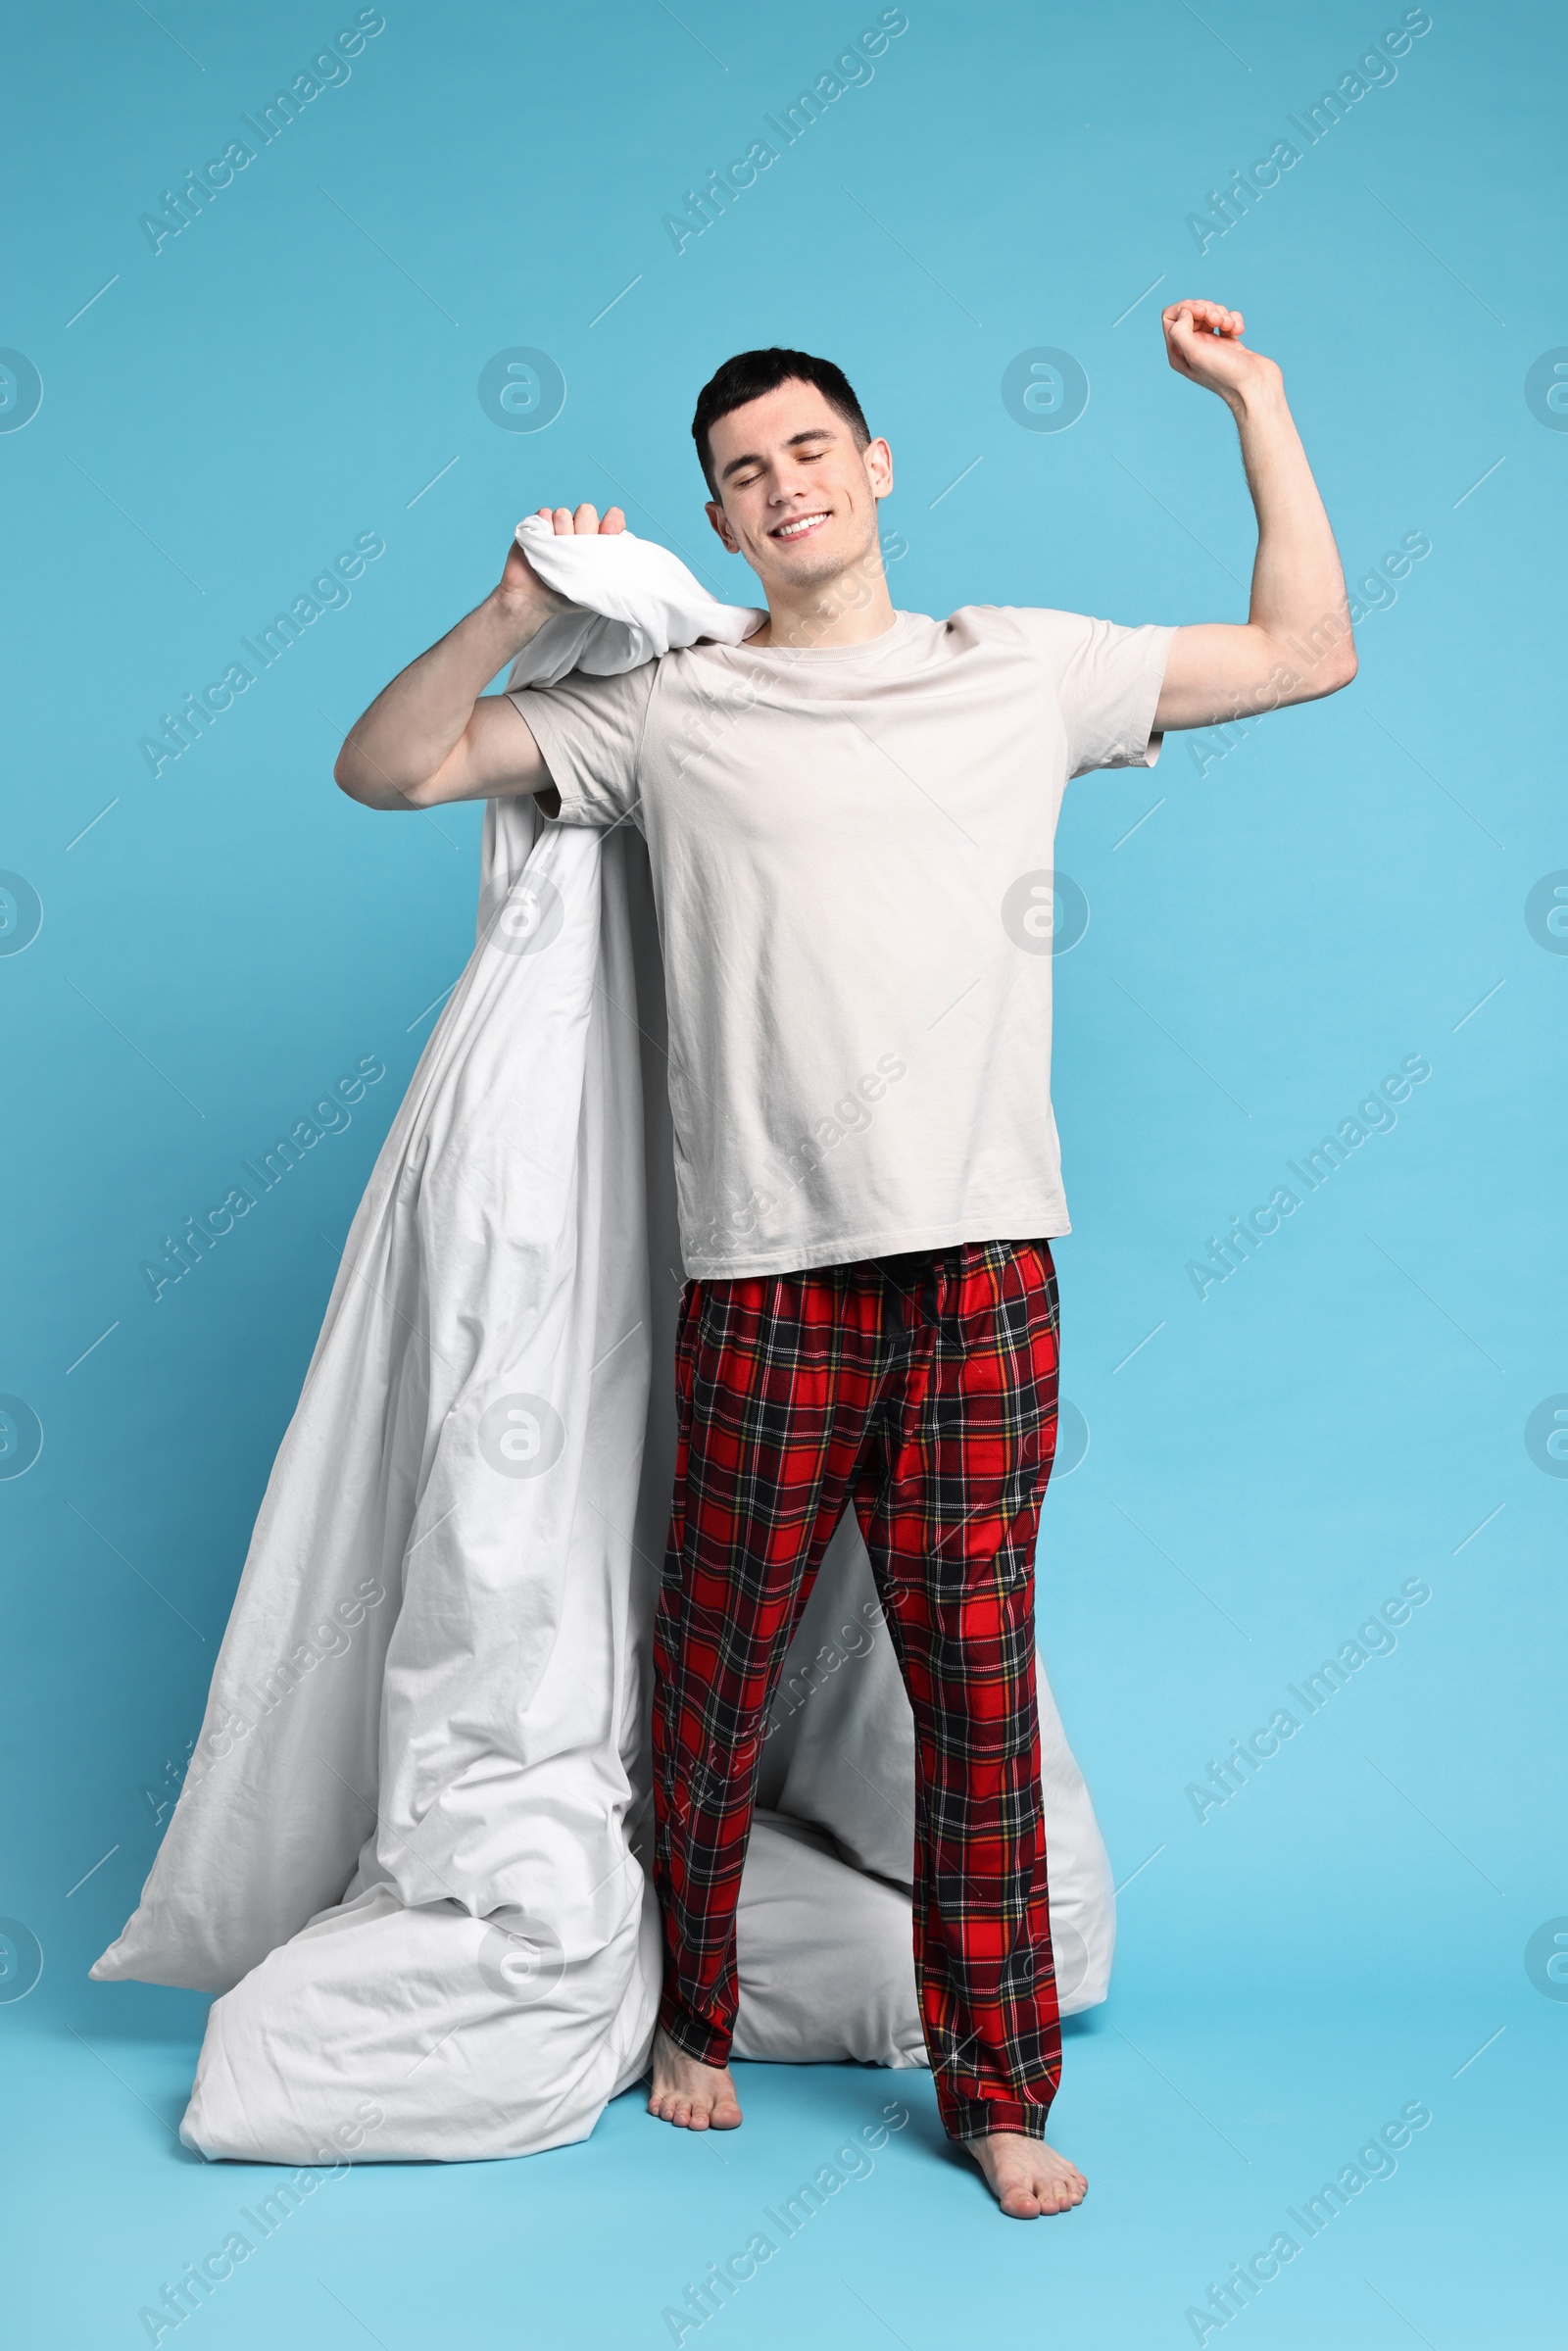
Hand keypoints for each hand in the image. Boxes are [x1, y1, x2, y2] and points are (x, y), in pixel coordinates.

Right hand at [497, 501, 626, 617]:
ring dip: (561, 534)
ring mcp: (558, 527)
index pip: (613, 520)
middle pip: (587, 511)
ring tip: (557, 557)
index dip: (612, 522)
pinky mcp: (538, 526)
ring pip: (564, 514)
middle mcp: (579, 530)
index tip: (609, 533)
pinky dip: (544, 528)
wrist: (534, 602)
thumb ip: (612, 572)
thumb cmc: (566, 598)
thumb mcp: (596, 590)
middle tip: (577, 554)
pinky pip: (544, 514)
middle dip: (583, 530)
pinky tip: (543, 545)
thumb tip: (631, 563)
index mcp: (597, 543)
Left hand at [1162, 299, 1281, 409]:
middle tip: (1216, 320)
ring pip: (1211, 313)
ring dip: (1222, 314)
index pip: (1170, 317)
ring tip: (1229, 328)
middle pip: (1191, 311)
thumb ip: (1180, 331)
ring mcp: (1211, 345)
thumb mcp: (1195, 353)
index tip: (1201, 313)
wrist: (1255, 388)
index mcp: (1178, 353)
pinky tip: (1239, 331)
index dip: (1185, 308)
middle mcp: (1192, 348)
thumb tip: (1184, 312)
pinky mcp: (1229, 343)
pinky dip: (1234, 319)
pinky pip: (1228, 319)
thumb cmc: (1225, 374)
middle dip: (1206, 309)